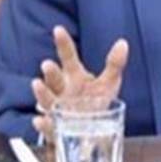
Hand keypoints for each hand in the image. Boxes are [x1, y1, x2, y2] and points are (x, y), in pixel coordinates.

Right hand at [30, 25, 128, 142]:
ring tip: (37, 84)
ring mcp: (58, 109)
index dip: (63, 43)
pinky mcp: (56, 129)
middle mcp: (63, 90)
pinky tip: (40, 121)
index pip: (68, 56)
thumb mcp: (107, 84)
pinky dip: (44, 124)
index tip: (58, 29)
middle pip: (55, 78)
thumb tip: (123, 43)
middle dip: (51, 72)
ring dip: (42, 93)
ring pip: (47, 100)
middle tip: (47, 64)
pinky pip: (48, 127)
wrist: (89, 132)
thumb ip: (114, 64)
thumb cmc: (95, 103)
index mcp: (74, 76)